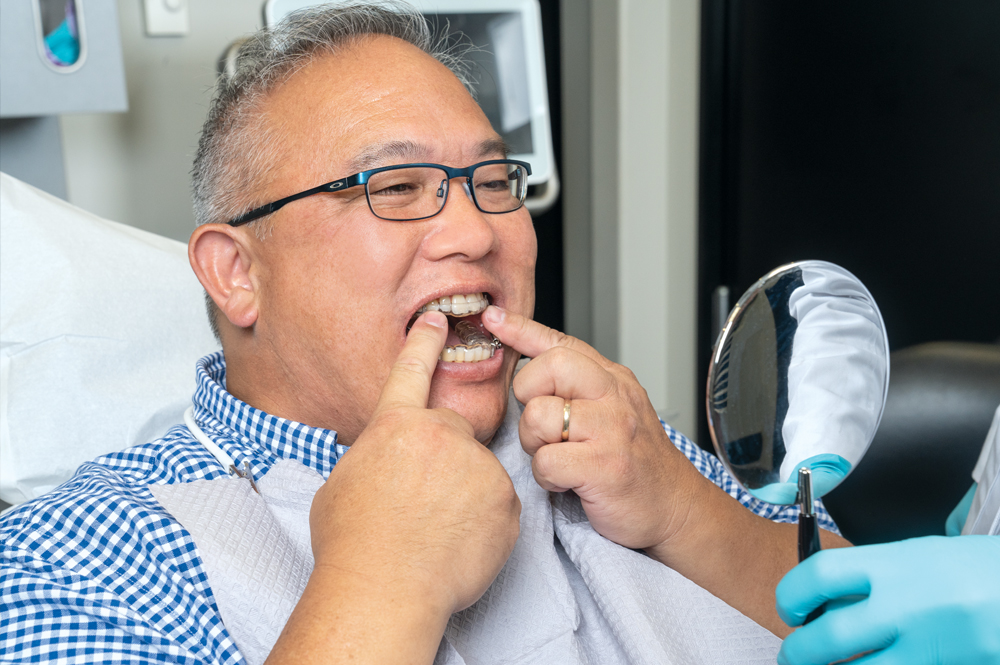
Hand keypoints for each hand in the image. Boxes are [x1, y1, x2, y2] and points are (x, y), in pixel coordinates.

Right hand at [309, 311, 520, 614]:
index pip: (413, 370)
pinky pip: (499, 504)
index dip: (425, 341)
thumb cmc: (352, 544)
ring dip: (465, 494)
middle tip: (423, 502)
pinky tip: (459, 543)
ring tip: (436, 530)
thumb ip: (373, 456)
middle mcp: (440, 434)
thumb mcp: (344, 482)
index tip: (438, 319)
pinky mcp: (505, 498)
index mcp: (395, 426)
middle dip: (444, 462)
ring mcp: (477, 464)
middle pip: (453, 436)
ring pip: (478, 472)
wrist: (384, 588)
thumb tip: (382, 459)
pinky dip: (485, 522)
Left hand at [482, 305, 699, 553]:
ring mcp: (612, 430)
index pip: (562, 343)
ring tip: (558, 457)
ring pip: (538, 417)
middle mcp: (615, 397)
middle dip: (528, 397)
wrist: (675, 507)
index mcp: (613, 380)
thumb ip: (578, 386)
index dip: (522, 329)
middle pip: (547, 368)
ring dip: (535, 444)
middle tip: (544, 426)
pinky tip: (566, 482)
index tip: (494, 319)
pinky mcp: (606, 466)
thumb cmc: (636, 462)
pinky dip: (547, 478)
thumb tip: (530, 362)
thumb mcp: (613, 410)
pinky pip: (546, 462)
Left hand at [776, 535, 999, 664]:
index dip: (792, 595)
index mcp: (897, 564)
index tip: (790, 610)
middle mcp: (908, 605)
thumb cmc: (985, 572)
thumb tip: (828, 603)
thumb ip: (877, 578)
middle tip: (793, 655)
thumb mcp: (925, 559)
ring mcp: (932, 646)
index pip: (820, 575)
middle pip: (830, 636)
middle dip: (800, 652)